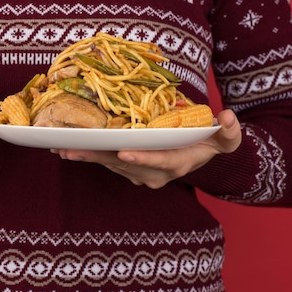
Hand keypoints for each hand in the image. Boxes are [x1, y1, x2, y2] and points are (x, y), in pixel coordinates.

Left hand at [52, 109, 241, 188]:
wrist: (196, 157)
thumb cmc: (209, 143)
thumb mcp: (225, 139)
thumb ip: (229, 132)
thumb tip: (228, 117)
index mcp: (177, 163)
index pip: (159, 162)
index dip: (142, 158)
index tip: (124, 153)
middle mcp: (156, 173)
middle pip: (125, 164)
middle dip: (98, 157)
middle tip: (72, 150)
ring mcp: (140, 174)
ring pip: (110, 164)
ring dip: (87, 157)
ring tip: (62, 148)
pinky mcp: (128, 169)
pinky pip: (106, 162)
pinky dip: (87, 156)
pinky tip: (65, 149)